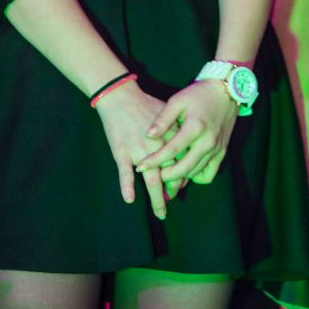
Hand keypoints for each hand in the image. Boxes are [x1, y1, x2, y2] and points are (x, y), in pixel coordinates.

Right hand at [94, 81, 181, 219]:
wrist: (120, 95)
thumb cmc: (144, 104)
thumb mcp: (167, 113)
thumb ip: (177, 130)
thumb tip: (187, 145)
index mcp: (170, 135)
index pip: (181, 161)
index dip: (183, 176)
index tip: (180, 186)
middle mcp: (158, 145)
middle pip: (170, 174)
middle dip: (172, 191)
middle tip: (171, 203)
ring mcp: (139, 149)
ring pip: (151, 178)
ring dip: (156, 198)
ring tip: (161, 212)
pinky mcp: (122, 151)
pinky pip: (125, 172)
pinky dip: (127, 186)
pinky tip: (130, 199)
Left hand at [135, 80, 237, 185]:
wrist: (225, 91)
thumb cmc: (198, 94)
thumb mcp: (178, 101)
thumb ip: (163, 119)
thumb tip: (148, 135)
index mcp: (195, 126)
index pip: (171, 150)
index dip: (154, 160)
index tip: (140, 167)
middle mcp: (208, 141)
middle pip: (184, 168)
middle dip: (166, 176)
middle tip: (154, 175)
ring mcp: (217, 148)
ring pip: (195, 173)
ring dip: (180, 177)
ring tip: (166, 174)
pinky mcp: (222, 152)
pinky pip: (209, 174)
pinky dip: (196, 176)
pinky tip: (186, 169)